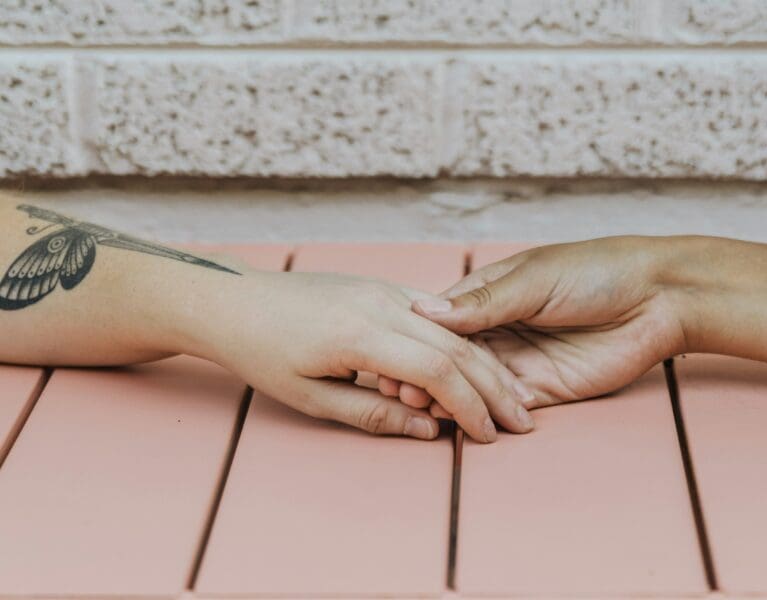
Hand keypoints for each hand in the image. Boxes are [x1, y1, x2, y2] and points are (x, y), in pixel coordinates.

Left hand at [182, 270, 534, 441]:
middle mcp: (380, 304)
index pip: (436, 371)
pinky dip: (462, 341)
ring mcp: (383, 289)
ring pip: (452, 328)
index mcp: (359, 334)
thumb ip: (374, 414)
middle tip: (521, 422)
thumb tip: (428, 432)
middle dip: (493, 388)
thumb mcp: (311, 397)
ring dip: (486, 363)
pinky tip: (479, 363)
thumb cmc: (262, 352)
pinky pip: (434, 314)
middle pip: (456, 347)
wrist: (234, 300)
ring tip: (511, 396)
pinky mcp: (381, 286)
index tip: (490, 435)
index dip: (470, 406)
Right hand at [409, 237, 686, 407]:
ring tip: (422, 406)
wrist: (658, 298)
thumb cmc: (597, 271)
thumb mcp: (533, 279)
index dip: (419, 339)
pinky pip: (505, 405)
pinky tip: (458, 419)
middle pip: (454, 358)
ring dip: (449, 397)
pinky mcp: (544, 390)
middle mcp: (500, 329)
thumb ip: (483, 302)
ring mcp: (521, 361)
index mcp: (492, 294)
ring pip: (473, 385)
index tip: (391, 353)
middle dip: (429, 374)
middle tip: (402, 388)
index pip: (444, 321)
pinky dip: (482, 413)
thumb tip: (425, 311)